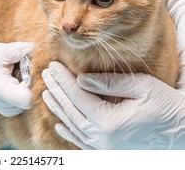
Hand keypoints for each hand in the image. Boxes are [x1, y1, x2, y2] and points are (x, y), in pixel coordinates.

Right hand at [0, 42, 33, 116]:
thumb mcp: (0, 51)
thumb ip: (19, 50)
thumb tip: (37, 48)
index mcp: (0, 91)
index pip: (27, 98)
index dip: (32, 81)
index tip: (26, 67)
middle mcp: (4, 105)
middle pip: (31, 95)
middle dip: (30, 79)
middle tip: (18, 66)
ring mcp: (8, 110)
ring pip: (30, 97)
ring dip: (26, 83)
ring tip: (13, 72)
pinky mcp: (10, 110)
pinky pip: (24, 100)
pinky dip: (22, 88)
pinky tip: (13, 79)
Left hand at [42, 61, 184, 148]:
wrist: (184, 134)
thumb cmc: (167, 108)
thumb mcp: (142, 88)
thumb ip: (109, 83)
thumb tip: (82, 80)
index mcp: (109, 122)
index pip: (77, 96)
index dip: (63, 80)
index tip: (53, 66)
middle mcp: (102, 138)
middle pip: (71, 110)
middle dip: (56, 90)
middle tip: (46, 74)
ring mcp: (104, 148)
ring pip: (73, 126)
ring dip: (58, 108)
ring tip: (47, 93)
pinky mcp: (109, 152)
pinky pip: (82, 142)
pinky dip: (69, 131)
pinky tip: (60, 124)